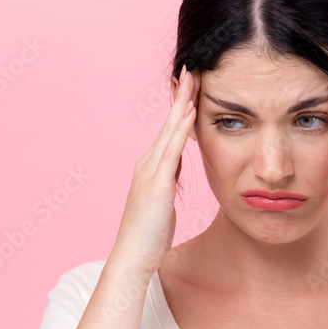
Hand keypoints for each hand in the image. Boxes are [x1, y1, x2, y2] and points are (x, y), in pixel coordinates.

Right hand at [109, 65, 199, 275]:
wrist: (132, 258)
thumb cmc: (149, 235)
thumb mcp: (163, 200)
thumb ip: (169, 179)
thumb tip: (177, 165)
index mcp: (152, 168)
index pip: (169, 131)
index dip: (180, 108)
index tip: (192, 87)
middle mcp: (148, 164)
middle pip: (169, 123)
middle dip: (182, 96)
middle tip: (194, 70)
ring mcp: (150, 173)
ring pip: (169, 131)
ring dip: (182, 104)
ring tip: (194, 80)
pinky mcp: (156, 185)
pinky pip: (171, 151)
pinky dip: (180, 129)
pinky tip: (191, 113)